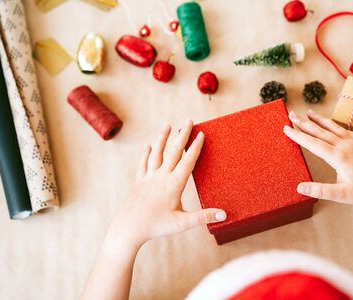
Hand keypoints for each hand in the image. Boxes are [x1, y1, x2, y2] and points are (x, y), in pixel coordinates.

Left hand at [107, 120, 225, 249]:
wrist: (128, 228)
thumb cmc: (156, 226)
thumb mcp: (182, 223)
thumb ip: (203, 217)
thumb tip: (224, 215)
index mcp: (174, 184)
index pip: (187, 161)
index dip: (195, 147)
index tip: (201, 134)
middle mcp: (161, 176)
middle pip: (173, 151)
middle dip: (182, 135)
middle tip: (188, 121)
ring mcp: (148, 178)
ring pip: (157, 153)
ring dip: (163, 138)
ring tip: (168, 125)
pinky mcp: (139, 182)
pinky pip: (144, 164)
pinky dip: (147, 153)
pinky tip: (149, 146)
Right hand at [283, 110, 352, 211]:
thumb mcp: (340, 194)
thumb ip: (319, 190)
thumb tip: (299, 187)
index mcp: (338, 157)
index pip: (313, 143)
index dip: (298, 135)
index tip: (286, 128)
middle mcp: (345, 146)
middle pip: (320, 131)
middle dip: (304, 123)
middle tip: (291, 114)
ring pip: (333, 128)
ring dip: (319, 120)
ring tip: (309, 112)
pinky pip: (345, 131)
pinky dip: (335, 125)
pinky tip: (332, 124)